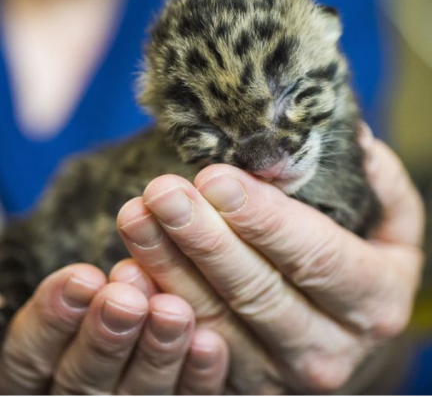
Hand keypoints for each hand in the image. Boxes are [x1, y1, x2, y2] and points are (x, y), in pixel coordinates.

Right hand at [0, 263, 227, 393]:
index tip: (83, 276)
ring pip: (138, 394)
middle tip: (126, 297)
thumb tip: (121, 241)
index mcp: (41, 376)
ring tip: (173, 310)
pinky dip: (198, 376)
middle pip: (83, 380)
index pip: (31, 357)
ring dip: (157, 351)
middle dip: (106, 335)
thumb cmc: (117, 301)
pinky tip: (210, 343)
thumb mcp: (85, 296)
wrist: (171, 370)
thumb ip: (87, 287)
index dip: (53, 319)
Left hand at [116, 133, 423, 393]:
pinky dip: (158, 308)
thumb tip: (347, 133)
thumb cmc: (370, 254)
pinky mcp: (248, 388)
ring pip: (218, 322)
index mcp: (380, 299)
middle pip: (260, 293)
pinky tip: (130, 268)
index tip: (215, 178)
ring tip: (136, 215)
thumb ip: (377, 177)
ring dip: (170, 268)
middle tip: (163, 192)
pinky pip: (192, 351)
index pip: (317, 256)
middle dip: (206, 240)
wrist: (355, 327)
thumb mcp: (393, 214)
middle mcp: (337, 350)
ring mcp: (288, 376)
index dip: (265, 220)